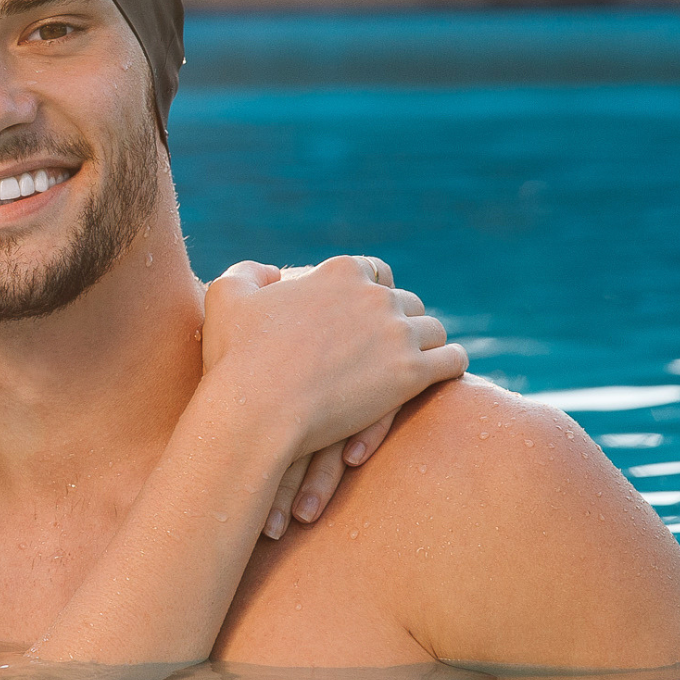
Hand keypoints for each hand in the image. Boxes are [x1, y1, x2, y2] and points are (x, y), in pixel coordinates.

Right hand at [202, 256, 466, 513]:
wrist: (257, 409)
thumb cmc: (237, 357)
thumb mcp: (226, 297)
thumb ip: (249, 273)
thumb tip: (271, 273)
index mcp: (339, 272)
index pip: (373, 270)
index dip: (373, 290)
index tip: (366, 312)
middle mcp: (374, 295)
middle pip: (406, 301)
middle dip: (399, 320)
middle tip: (389, 346)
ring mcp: (397, 333)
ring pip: (433, 329)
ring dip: (426, 343)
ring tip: (418, 361)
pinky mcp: (412, 373)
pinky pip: (452, 360)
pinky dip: (450, 364)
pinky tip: (443, 373)